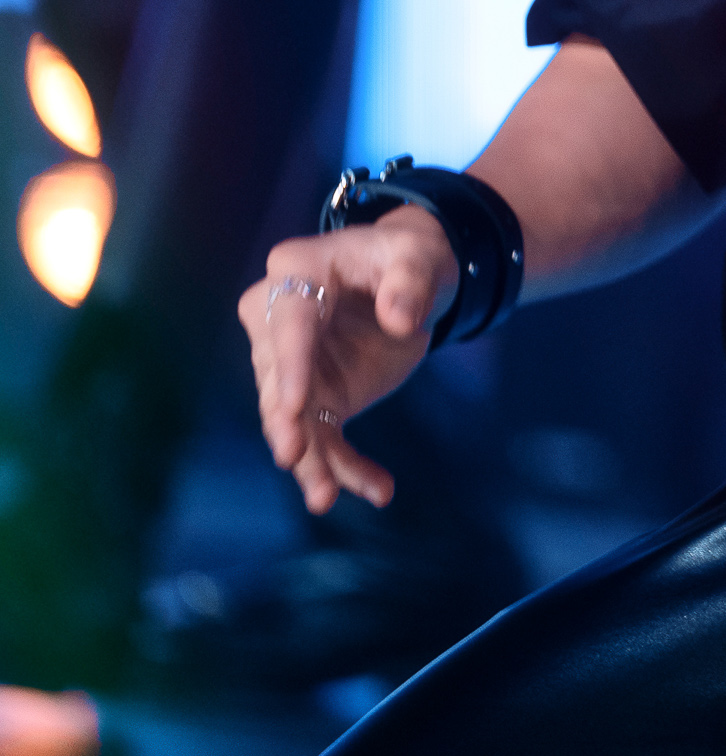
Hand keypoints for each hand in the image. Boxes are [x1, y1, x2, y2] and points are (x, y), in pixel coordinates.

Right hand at [239, 210, 456, 514]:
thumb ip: (409, 283)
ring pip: (293, 422)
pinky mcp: (317, 399)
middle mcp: (278, 322)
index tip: (292, 406)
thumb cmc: (406, 258)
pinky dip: (346, 468)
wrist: (409, 281)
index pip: (289, 323)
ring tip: (326, 497)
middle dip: (285, 423)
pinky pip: (324, 440)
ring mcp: (294, 366)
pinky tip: (378, 489)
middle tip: (293, 459)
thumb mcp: (417, 258)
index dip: (290, 365)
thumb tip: (398, 319)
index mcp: (296, 273)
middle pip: (276, 380)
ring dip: (311, 461)